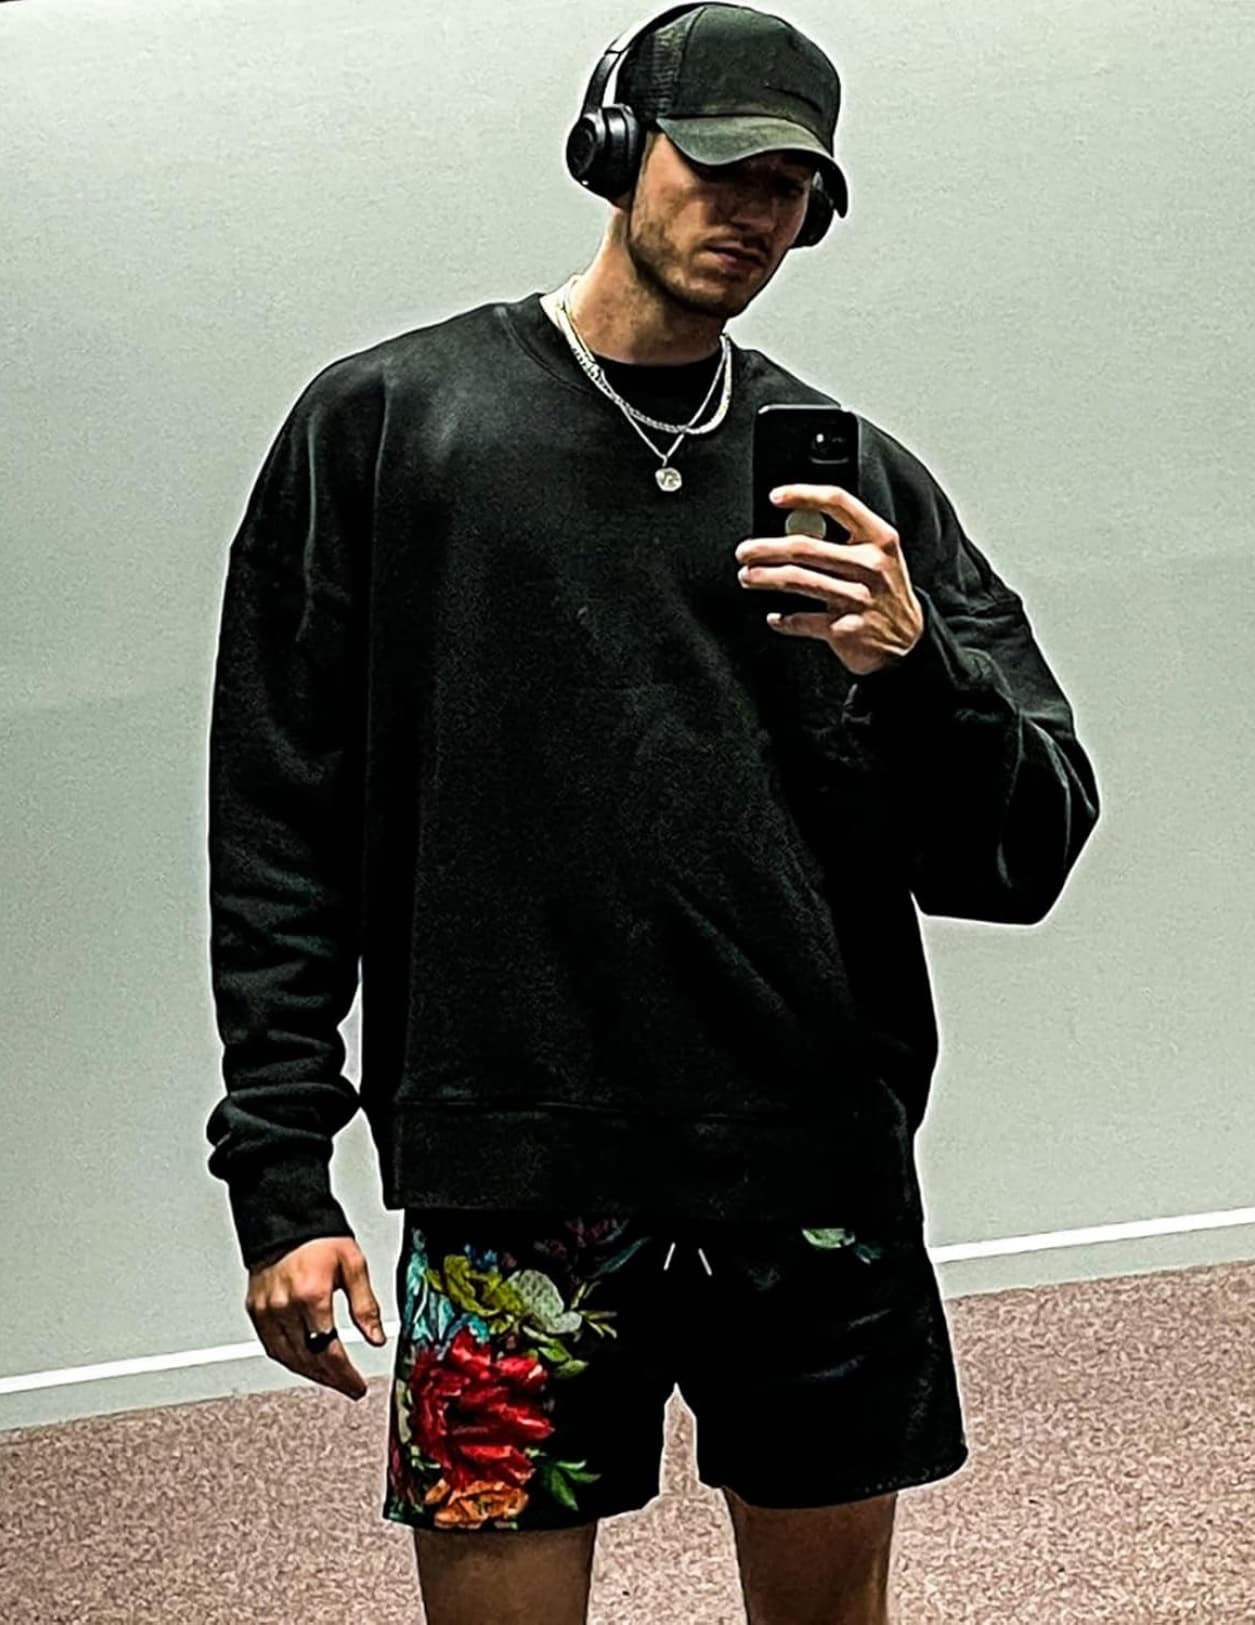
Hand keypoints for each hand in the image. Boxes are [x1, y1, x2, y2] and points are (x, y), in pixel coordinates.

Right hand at [245, 1236, 386, 1401]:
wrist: (286, 1218)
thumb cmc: (320, 1238)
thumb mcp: (354, 1265)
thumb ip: (365, 1305)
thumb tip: (377, 1337)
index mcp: (311, 1296)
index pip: (329, 1351)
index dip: (344, 1375)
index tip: (356, 1386)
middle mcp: (285, 1307)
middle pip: (308, 1360)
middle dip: (330, 1379)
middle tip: (347, 1386)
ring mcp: (267, 1310)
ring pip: (287, 1358)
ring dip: (310, 1374)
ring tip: (330, 1379)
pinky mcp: (255, 1310)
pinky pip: (271, 1346)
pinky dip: (289, 1360)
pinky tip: (303, 1363)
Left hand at [736, 484, 925, 675]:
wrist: (909, 643)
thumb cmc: (885, 594)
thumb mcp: (880, 557)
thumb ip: (845, 539)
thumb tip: (793, 527)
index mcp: (879, 540)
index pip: (838, 503)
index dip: (803, 495)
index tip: (776, 497)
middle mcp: (871, 566)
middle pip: (806, 547)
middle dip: (766, 548)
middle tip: (745, 551)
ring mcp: (858, 599)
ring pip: (797, 581)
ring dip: (765, 579)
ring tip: (748, 577)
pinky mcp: (845, 629)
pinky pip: (802, 620)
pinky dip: (783, 620)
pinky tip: (775, 617)